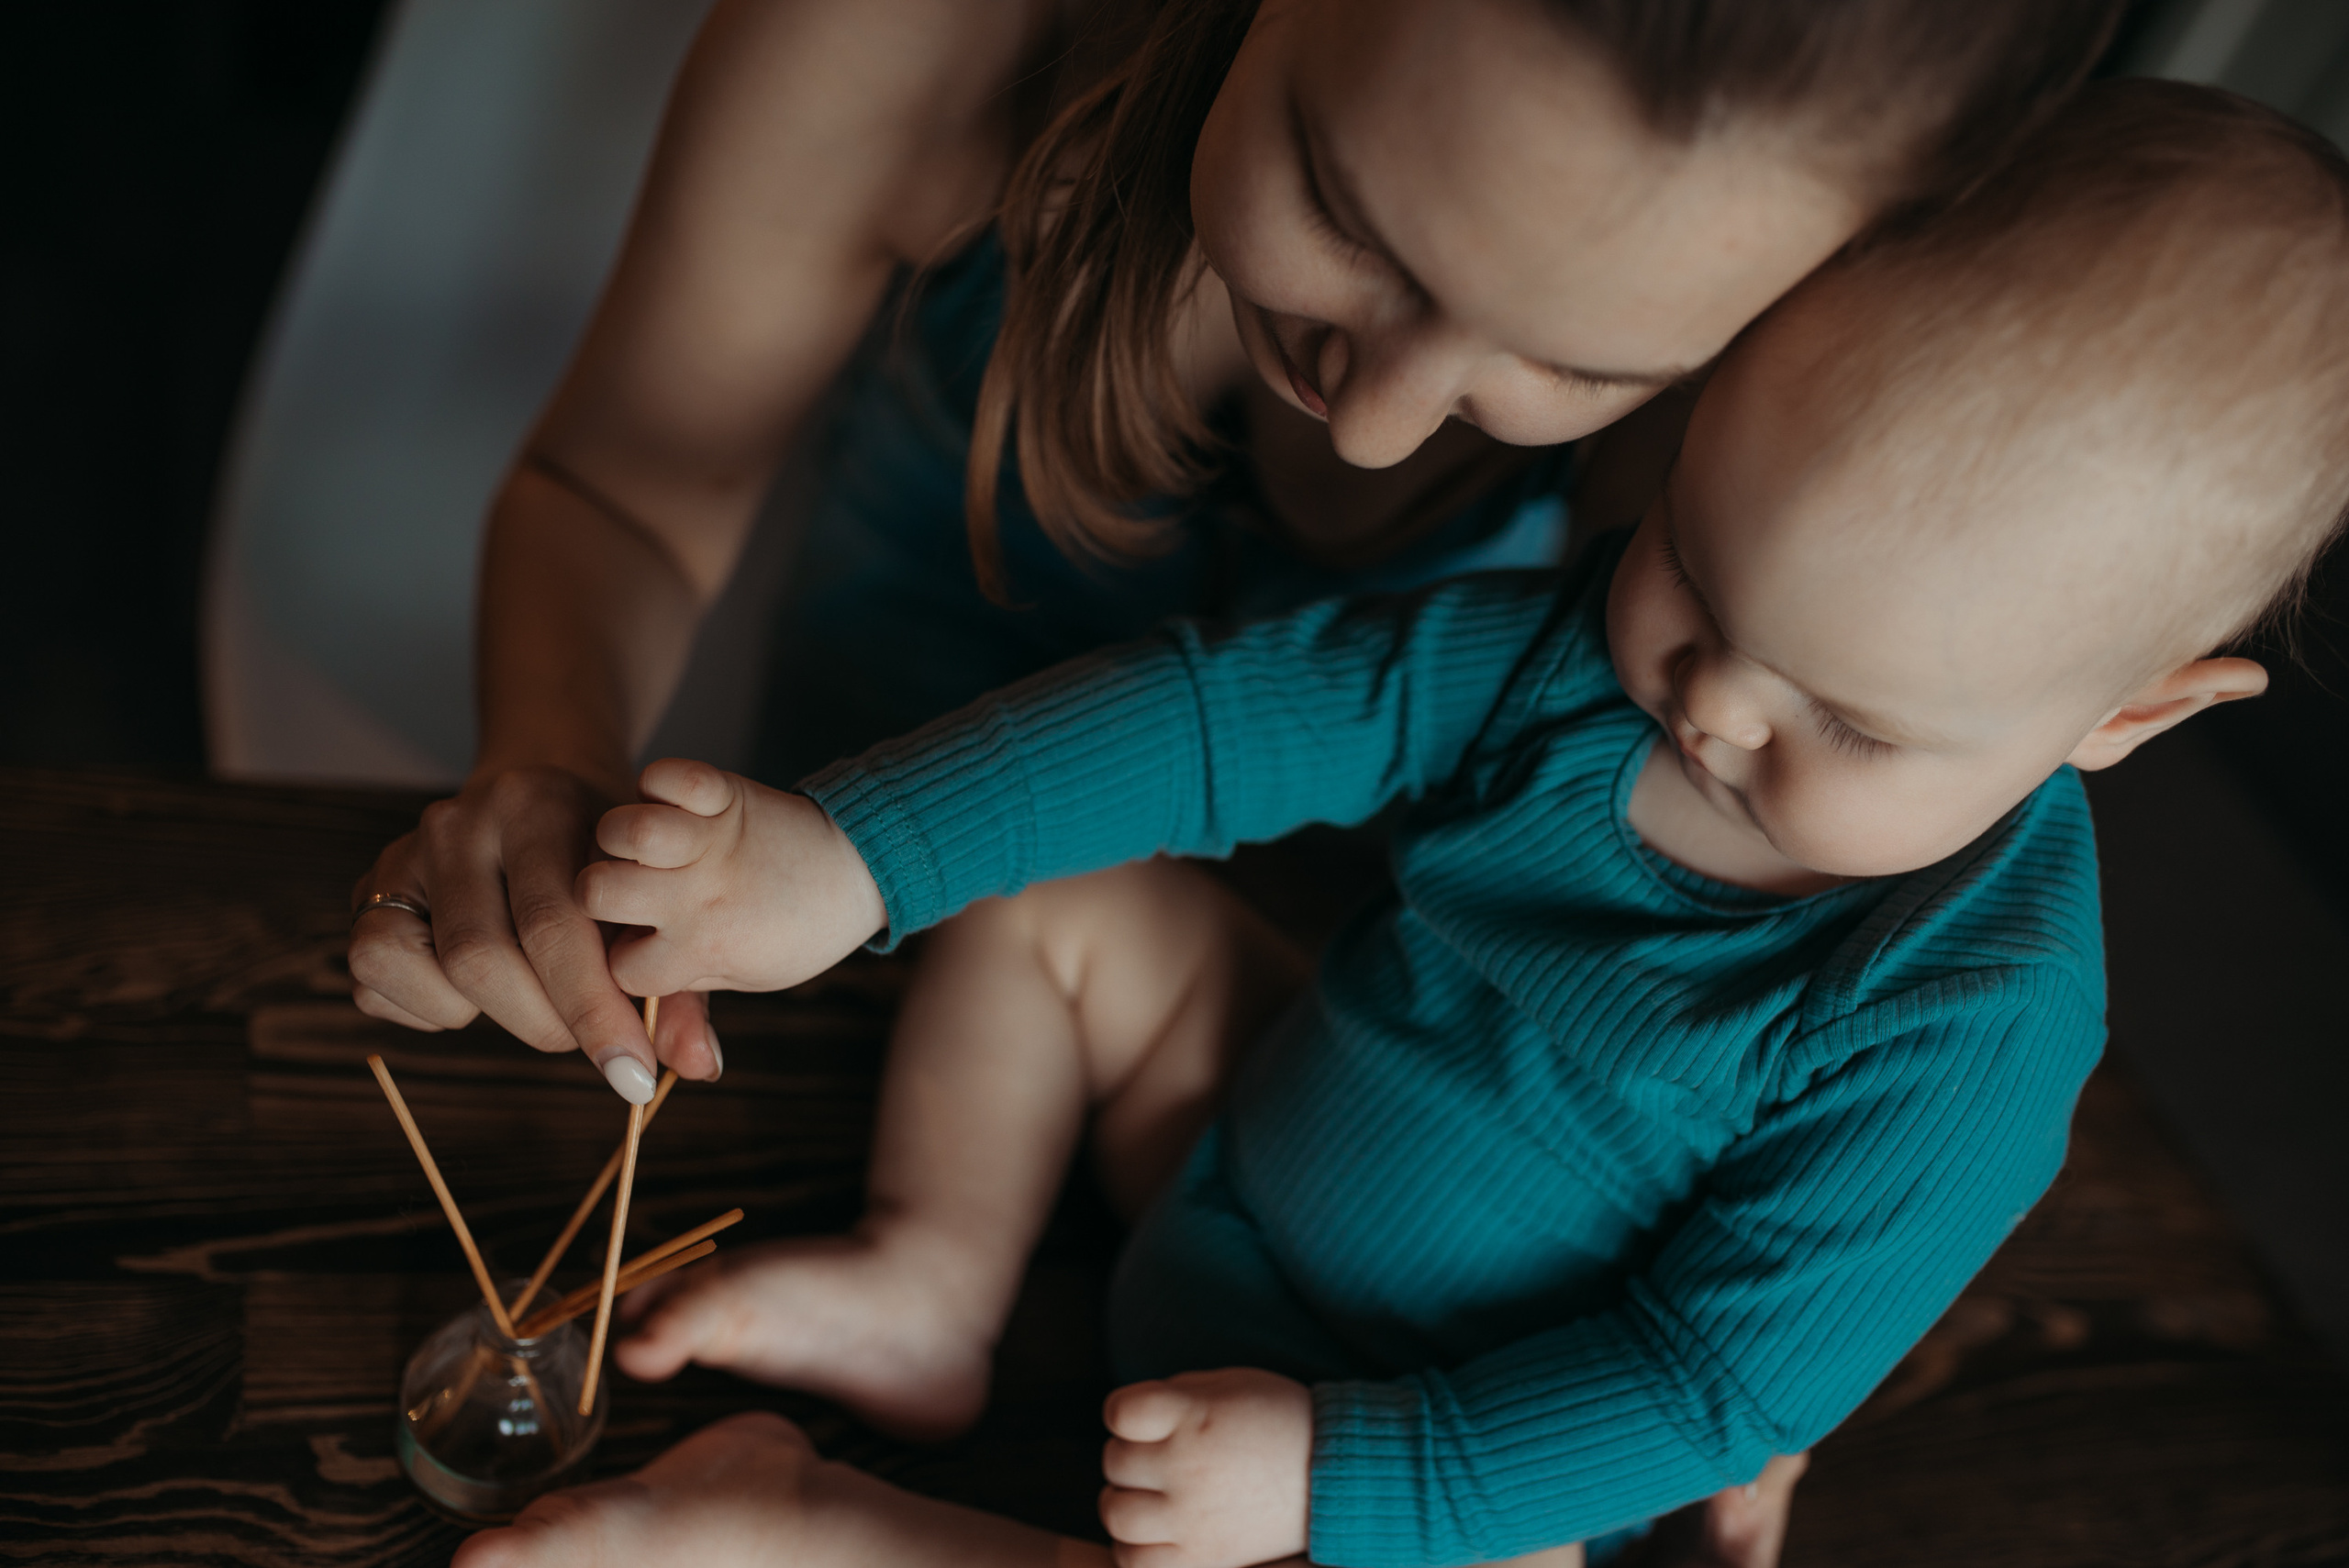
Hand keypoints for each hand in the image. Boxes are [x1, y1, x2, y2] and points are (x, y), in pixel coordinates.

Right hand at [348, 765, 723, 1097]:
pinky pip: (377, 980)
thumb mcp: (654, 897)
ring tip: (535, 1000)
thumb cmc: (609, 857)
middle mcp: (456, 824)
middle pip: (482, 958)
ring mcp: (402, 855)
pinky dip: (431, 1009)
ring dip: (486, 1015)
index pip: (554, 925)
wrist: (547, 785)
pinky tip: (479, 991)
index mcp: (535, 806)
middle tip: (592, 1045)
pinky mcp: (367, 892)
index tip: (634, 1076)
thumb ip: (679, 983)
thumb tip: (701, 1066)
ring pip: (423, 972)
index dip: (593, 1012)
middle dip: (546, 1023)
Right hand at [580, 759, 887, 997]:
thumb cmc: (783, 929)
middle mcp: (699, 896)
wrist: (855, 869)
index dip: (610, 955)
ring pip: (624, 831)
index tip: (629, 942)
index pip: (614, 965)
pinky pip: (669, 775)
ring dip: (617, 832)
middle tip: (618, 889)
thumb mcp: (739, 975)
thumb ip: (682, 1009)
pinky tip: (664, 800)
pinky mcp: (724, 793)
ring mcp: (709, 842)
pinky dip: (659, 780)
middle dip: (592, 891)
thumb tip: (651, 1083)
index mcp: (700, 950)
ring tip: (635, 847)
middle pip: (596, 894)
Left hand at [1099, 1368, 1311, 1567]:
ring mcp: (1193, 1518)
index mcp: (1194, 1416)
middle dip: (1129, 1454)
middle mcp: (1188, 1467)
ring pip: (1116, 1515)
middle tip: (1156, 1457)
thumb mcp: (1230, 1384)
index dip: (1123, 1411)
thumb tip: (1129, 1419)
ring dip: (1123, 1501)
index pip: (1120, 1412)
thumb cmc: (1280, 1420)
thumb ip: (1176, 1395)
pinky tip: (1153, 1533)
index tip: (1142, 1418)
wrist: (1334, 1476)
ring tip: (1148, 1497)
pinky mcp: (1204, 1558)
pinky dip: (1133, 1548)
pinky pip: (1136, 1562)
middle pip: (1115, 1462)